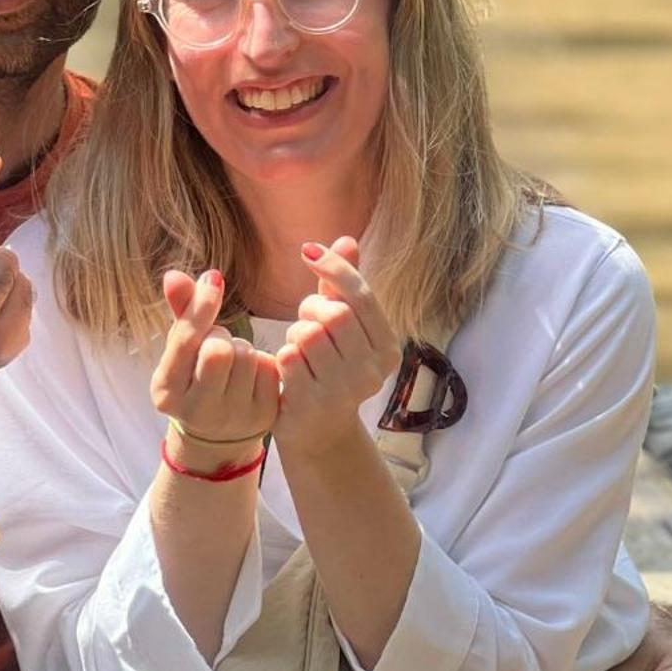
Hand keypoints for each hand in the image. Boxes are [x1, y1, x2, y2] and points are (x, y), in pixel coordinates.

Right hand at [150, 268, 277, 454]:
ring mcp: (234, 417)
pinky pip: (270, 367)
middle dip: (221, 336)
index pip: (187, 341)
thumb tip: (173, 274)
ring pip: (248, 355)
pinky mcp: (265, 416)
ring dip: (242, 349)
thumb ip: (180, 313)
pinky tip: (251, 376)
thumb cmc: (195, 379)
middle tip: (217, 345)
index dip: (201, 306)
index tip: (214, 280)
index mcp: (167, 392)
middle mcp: (198, 411)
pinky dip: (262, 363)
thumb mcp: (180, 352)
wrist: (218, 436)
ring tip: (233, 364)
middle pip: (220, 348)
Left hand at [274, 238, 400, 453]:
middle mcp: (373, 371)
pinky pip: (289, 357)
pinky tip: (289, 370)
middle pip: (335, 314)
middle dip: (311, 308)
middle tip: (304, 319)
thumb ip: (344, 286)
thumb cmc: (329, 369)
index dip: (334, 268)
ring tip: (299, 348)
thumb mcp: (343, 328)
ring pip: (309, 334)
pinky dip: (283, 355)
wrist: (318, 432)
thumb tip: (347, 238)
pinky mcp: (314, 404)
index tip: (307, 251)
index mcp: (388, 349)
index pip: (361, 296)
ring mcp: (345, 391)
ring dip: (295, 334)